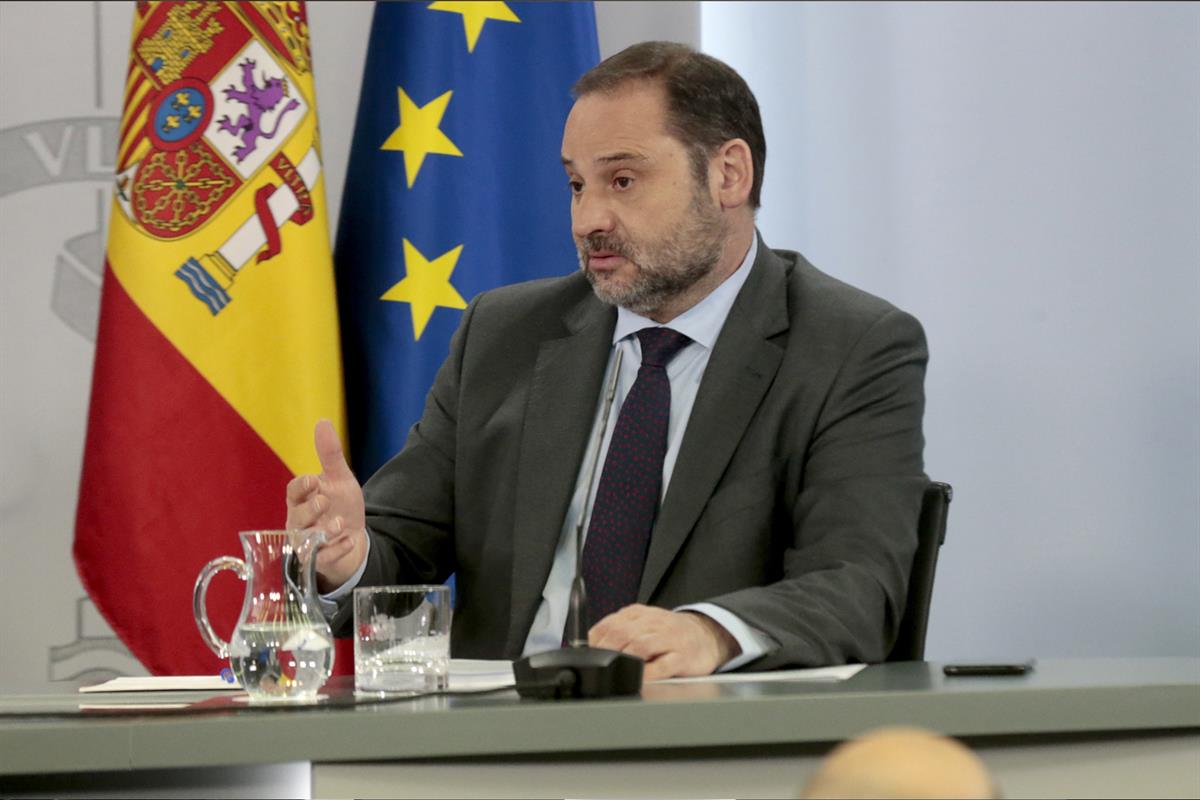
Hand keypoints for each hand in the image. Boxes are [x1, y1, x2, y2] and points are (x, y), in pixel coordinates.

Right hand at [285, 419, 367, 592]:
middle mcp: (300, 522)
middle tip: (324, 501)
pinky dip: (336, 550)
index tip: (313, 481)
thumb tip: (322, 421)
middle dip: (310, 510)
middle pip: (297, 517)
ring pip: (306, 540)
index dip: (301, 487)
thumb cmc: (340, 507)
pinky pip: (323, 559)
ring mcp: (307, 543)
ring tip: (339, 524)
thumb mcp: (339, 480)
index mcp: (302, 500)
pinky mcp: (319, 561)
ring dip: (323, 531)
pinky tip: (348, 541)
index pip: (293, 492)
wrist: (354, 539)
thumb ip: (330, 454)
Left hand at [588, 604, 740, 680]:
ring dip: (624, 659)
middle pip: (622, 633)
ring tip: (615, 671)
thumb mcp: (642, 625)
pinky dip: (649, 673)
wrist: (707, 635)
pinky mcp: (683, 656)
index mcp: (639, 614)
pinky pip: (663, 665)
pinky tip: (640, 679)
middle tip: (598, 666)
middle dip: (606, 650)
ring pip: (640, 645)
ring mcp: (669, 638)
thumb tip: (586, 649)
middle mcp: (653, 623)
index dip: (594, 640)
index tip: (586, 656)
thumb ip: (618, 633)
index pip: (610, 623)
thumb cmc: (669, 634)